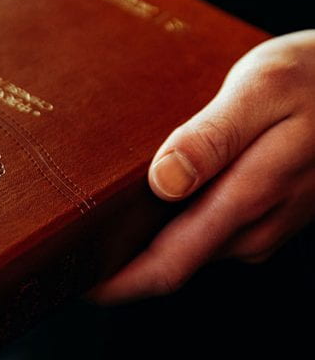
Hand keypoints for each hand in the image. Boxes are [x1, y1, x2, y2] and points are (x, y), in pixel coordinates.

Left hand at [89, 29, 314, 304]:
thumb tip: (163, 181)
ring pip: (191, 246)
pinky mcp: (267, 215)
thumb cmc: (313, 78)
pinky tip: (154, 192)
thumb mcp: (260, 89)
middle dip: (122, 259)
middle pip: (173, 262)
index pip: (168, 266)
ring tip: (102, 211)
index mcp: (247, 199)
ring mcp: (264, 226)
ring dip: (147, 237)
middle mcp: (254, 227)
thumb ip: (212, 138)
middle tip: (70, 239)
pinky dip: (175, 219)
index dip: (116, 282)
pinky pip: (210, 229)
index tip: (72, 280)